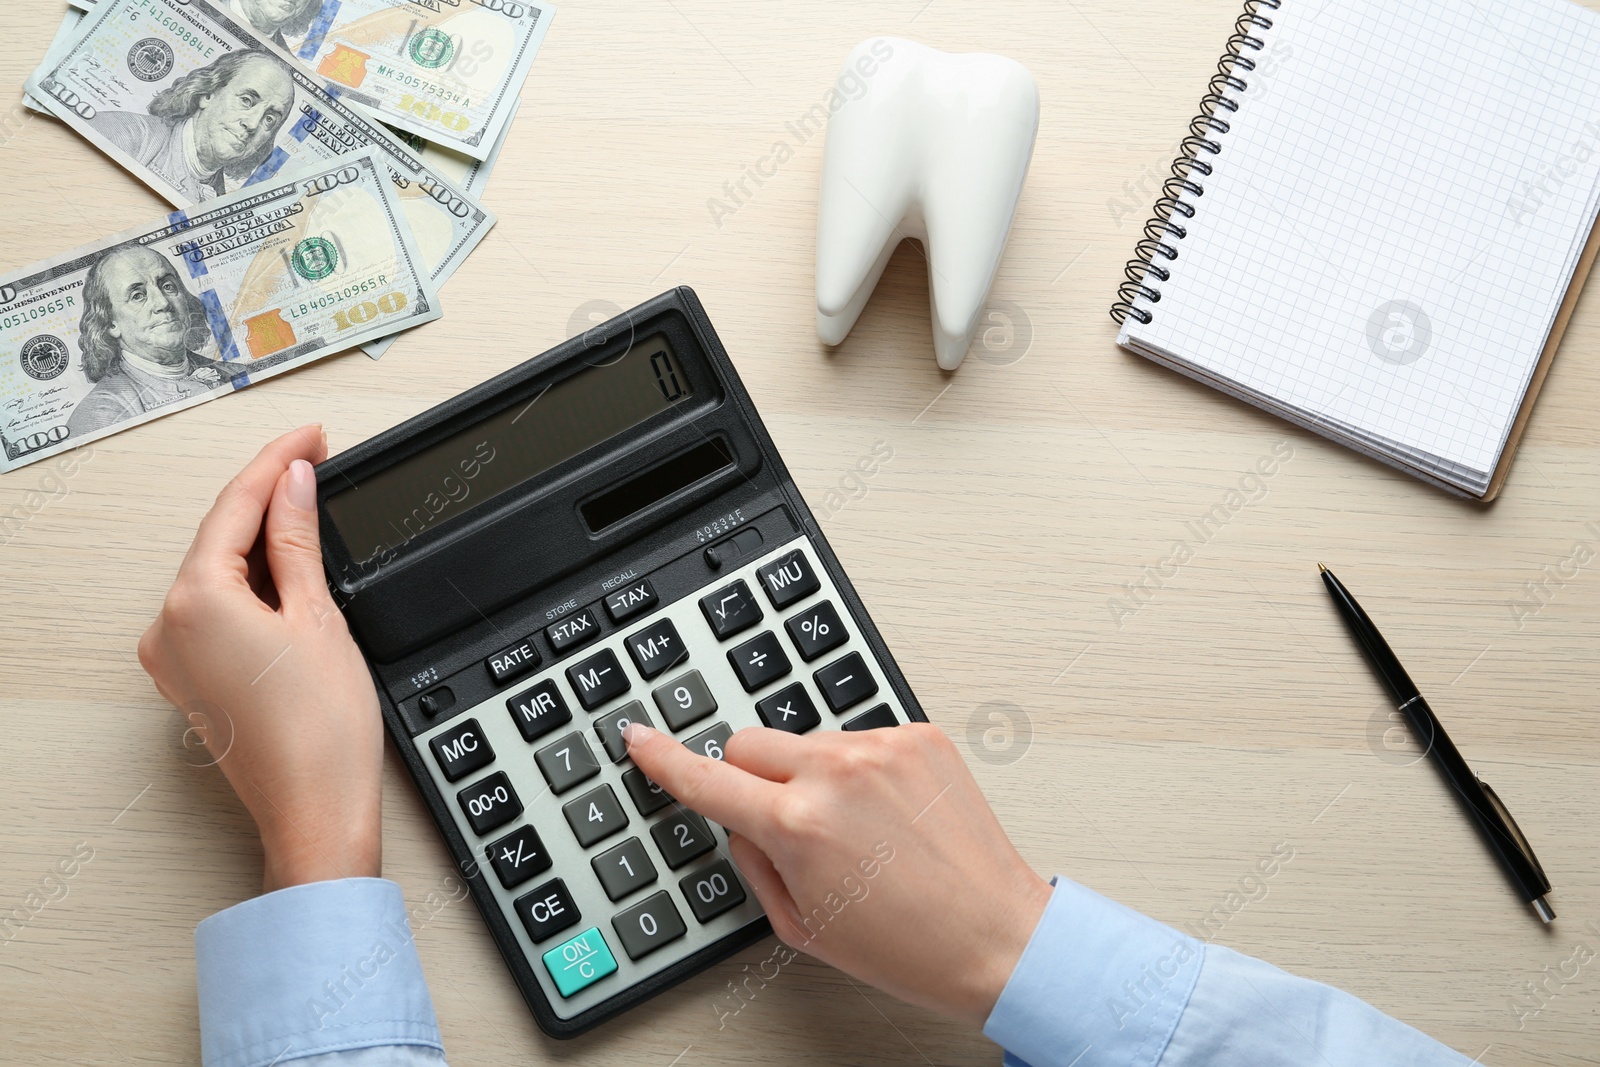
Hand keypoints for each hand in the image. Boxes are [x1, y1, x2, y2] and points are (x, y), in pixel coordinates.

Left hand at [138, 426, 383, 892]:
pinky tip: (289, 567)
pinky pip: (217, 609)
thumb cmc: (322, 733)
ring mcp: (176, 658)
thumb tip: (293, 484)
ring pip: (219, 571)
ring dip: (262, 538)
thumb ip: (298, 539)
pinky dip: (252, 581)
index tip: (310, 437)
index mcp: (194, 603)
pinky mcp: (193, 679)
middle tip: (315, 459)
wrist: (317, 812)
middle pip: (221, 536)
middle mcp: (170, 628)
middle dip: (268, 495)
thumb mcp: (319, 615)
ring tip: (311, 508)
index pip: (236, 507)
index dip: (277, 462)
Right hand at [624, 721, 1051, 1025]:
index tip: (640, 738)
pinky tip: (888, 814)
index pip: (706, 777)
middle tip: (781, 821)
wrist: (997, 936)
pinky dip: (860, 769)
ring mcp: (883, 748)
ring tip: (856, 830)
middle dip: (749, 776)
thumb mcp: (801, 924)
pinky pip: (860, 737)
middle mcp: (838, 773)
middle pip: (749, 742)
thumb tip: (738, 819)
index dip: (663, 759)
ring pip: (807, 739)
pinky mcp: (920, 736)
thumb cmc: (908, 945)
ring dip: (812, 774)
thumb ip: (753, 862)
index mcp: (798, 825)